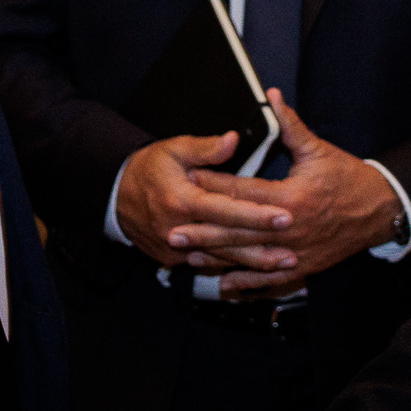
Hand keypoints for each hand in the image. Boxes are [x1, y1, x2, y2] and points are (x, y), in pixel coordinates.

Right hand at [113, 130, 293, 273]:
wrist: (115, 196)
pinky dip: (234, 269)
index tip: (285, 215)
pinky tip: (259, 270)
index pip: (226, 210)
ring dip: (254, 264)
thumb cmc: (149, 168)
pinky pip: (208, 265)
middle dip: (263, 247)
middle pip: (228, 242)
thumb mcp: (173, 149)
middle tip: (295, 250)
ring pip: (221, 259)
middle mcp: (178, 229)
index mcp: (180, 200)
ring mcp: (175, 249)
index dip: (257, 214)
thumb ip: (205, 148)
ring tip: (286, 263)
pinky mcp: (173, 260)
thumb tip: (233, 139)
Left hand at [174, 91, 400, 295]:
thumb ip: (290, 125)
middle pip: (239, 230)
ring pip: (250, 257)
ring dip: (219, 258)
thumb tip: (270, 96)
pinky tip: (226, 282)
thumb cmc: (348, 178)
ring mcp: (296, 251)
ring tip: (189, 257)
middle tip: (173, 230)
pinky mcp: (304, 266)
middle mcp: (290, 228)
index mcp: (290, 198)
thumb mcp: (318, 149)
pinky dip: (248, 281)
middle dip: (204, 231)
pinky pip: (271, 278)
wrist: (380, 210)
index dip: (214, 186)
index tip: (187, 180)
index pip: (243, 192)